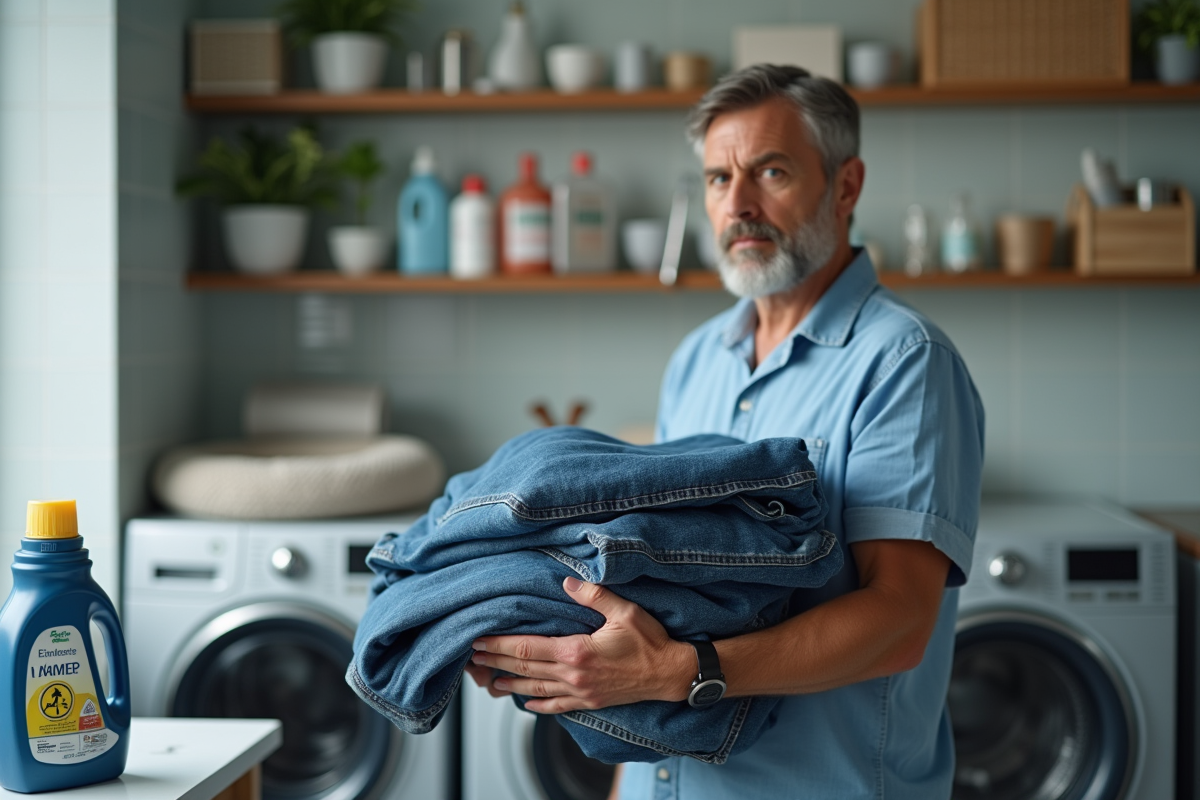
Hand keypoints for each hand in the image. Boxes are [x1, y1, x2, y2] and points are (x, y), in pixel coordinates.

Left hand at [468, 577, 694, 713]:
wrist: (672, 673)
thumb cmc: (651, 641)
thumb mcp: (624, 611)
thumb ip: (593, 596)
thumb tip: (567, 581)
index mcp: (577, 652)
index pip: (528, 649)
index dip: (501, 645)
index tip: (481, 640)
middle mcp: (574, 676)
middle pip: (526, 670)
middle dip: (497, 662)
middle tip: (475, 658)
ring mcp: (582, 692)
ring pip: (537, 690)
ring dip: (511, 685)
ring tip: (491, 680)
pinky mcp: (591, 701)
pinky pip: (558, 706)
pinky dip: (539, 705)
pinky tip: (527, 704)